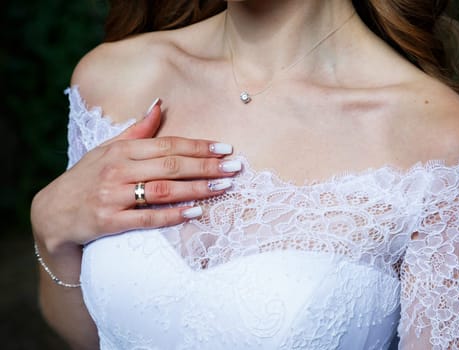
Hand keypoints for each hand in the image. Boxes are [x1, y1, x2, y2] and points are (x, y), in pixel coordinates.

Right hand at [31, 100, 239, 252]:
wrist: (52, 213)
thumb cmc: (87, 178)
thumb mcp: (108, 150)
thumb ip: (137, 131)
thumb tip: (159, 105)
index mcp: (121, 150)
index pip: (168, 145)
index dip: (198, 146)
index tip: (225, 148)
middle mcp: (118, 170)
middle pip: (171, 165)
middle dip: (206, 166)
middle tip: (234, 167)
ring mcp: (113, 195)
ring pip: (163, 190)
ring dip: (197, 188)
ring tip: (224, 187)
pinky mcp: (109, 221)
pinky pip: (147, 218)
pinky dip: (173, 214)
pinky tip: (196, 211)